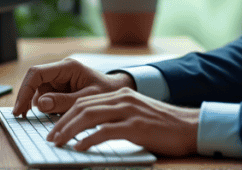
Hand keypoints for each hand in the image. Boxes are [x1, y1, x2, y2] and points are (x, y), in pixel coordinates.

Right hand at [12, 57, 134, 116]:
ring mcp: (59, 79)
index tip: (19, 109)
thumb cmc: (107, 92)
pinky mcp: (60, 88)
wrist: (118, 93)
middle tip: (23, 117)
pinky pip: (47, 98)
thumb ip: (64, 102)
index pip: (37, 73)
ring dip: (42, 107)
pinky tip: (57, 115)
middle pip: (35, 83)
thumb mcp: (88, 99)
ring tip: (56, 117)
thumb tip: (40, 103)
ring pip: (40, 93)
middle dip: (28, 100)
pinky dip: (48, 109)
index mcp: (67, 67)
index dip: (25, 90)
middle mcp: (60, 71)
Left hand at [47, 87, 199, 156]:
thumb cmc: (164, 126)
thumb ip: (116, 118)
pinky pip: (106, 132)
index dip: (66, 114)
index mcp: (121, 95)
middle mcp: (123, 99)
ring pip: (90, 117)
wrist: (190, 127)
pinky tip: (80, 147)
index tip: (55, 129)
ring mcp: (129, 111)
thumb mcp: (136, 115)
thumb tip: (92, 131)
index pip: (85, 101)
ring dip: (69, 130)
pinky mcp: (136, 126)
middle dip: (62, 123)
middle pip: (83, 107)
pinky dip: (89, 139)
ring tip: (58, 142)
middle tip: (51, 138)